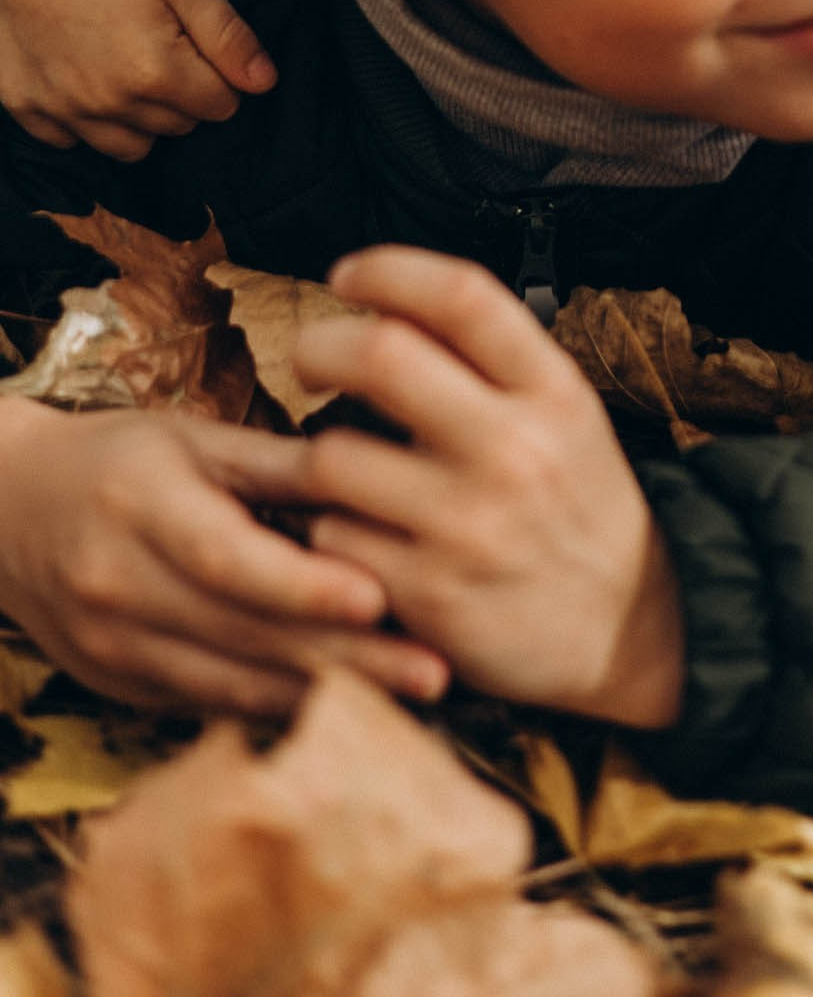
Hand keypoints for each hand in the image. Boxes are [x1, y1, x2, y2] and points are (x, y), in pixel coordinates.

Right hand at [0, 0, 275, 159]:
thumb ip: (227, 35)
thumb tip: (264, 82)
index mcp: (154, 74)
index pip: (221, 106)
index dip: (221, 75)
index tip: (199, 42)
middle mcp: (109, 105)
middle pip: (178, 127)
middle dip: (184, 95)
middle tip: (164, 45)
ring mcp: (64, 112)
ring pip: (131, 147)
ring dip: (141, 118)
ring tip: (130, 68)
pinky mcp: (28, 108)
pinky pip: (72, 141)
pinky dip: (86, 121)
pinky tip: (86, 78)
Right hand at [0, 400, 448, 716]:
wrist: (7, 515)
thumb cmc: (118, 460)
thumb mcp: (190, 437)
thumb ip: (278, 463)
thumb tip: (374, 466)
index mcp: (141, 507)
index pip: (229, 559)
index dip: (304, 586)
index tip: (379, 598)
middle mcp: (120, 587)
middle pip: (244, 635)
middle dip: (346, 659)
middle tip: (433, 670)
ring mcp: (116, 648)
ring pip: (232, 684)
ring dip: (325, 696)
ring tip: (409, 697)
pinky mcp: (122, 687)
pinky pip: (212, 704)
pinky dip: (279, 705)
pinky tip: (345, 711)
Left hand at [260, 247, 683, 728]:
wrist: (632, 630)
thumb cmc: (578, 506)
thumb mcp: (567, 415)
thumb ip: (493, 362)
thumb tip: (388, 299)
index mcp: (553, 391)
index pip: (462, 295)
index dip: (389, 269)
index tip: (348, 275)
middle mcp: (514, 450)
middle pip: (380, 355)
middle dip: (320, 346)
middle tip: (312, 360)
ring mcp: (468, 526)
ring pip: (333, 455)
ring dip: (317, 455)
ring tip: (339, 464)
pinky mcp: (430, 597)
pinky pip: (332, 541)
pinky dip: (331, 532)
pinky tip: (360, 536)